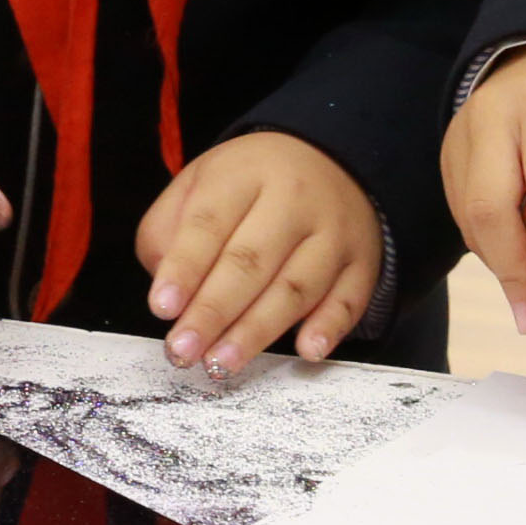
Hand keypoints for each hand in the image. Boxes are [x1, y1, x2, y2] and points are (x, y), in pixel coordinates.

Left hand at [136, 131, 382, 377]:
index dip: (184, 268)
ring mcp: (334, 232)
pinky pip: (349, 299)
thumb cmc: (251, 185)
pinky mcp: (362, 262)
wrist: (333, 161)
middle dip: (213, 312)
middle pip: (251, 261)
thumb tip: (169, 295)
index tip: (162, 307)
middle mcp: (294, 200)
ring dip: (256, 331)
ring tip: (220, 363)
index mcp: (244, 175)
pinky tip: (307, 351)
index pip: (209, 223)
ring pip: (295, 287)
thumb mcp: (200, 183)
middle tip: (183, 350)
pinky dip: (329, 327)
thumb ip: (169, 231)